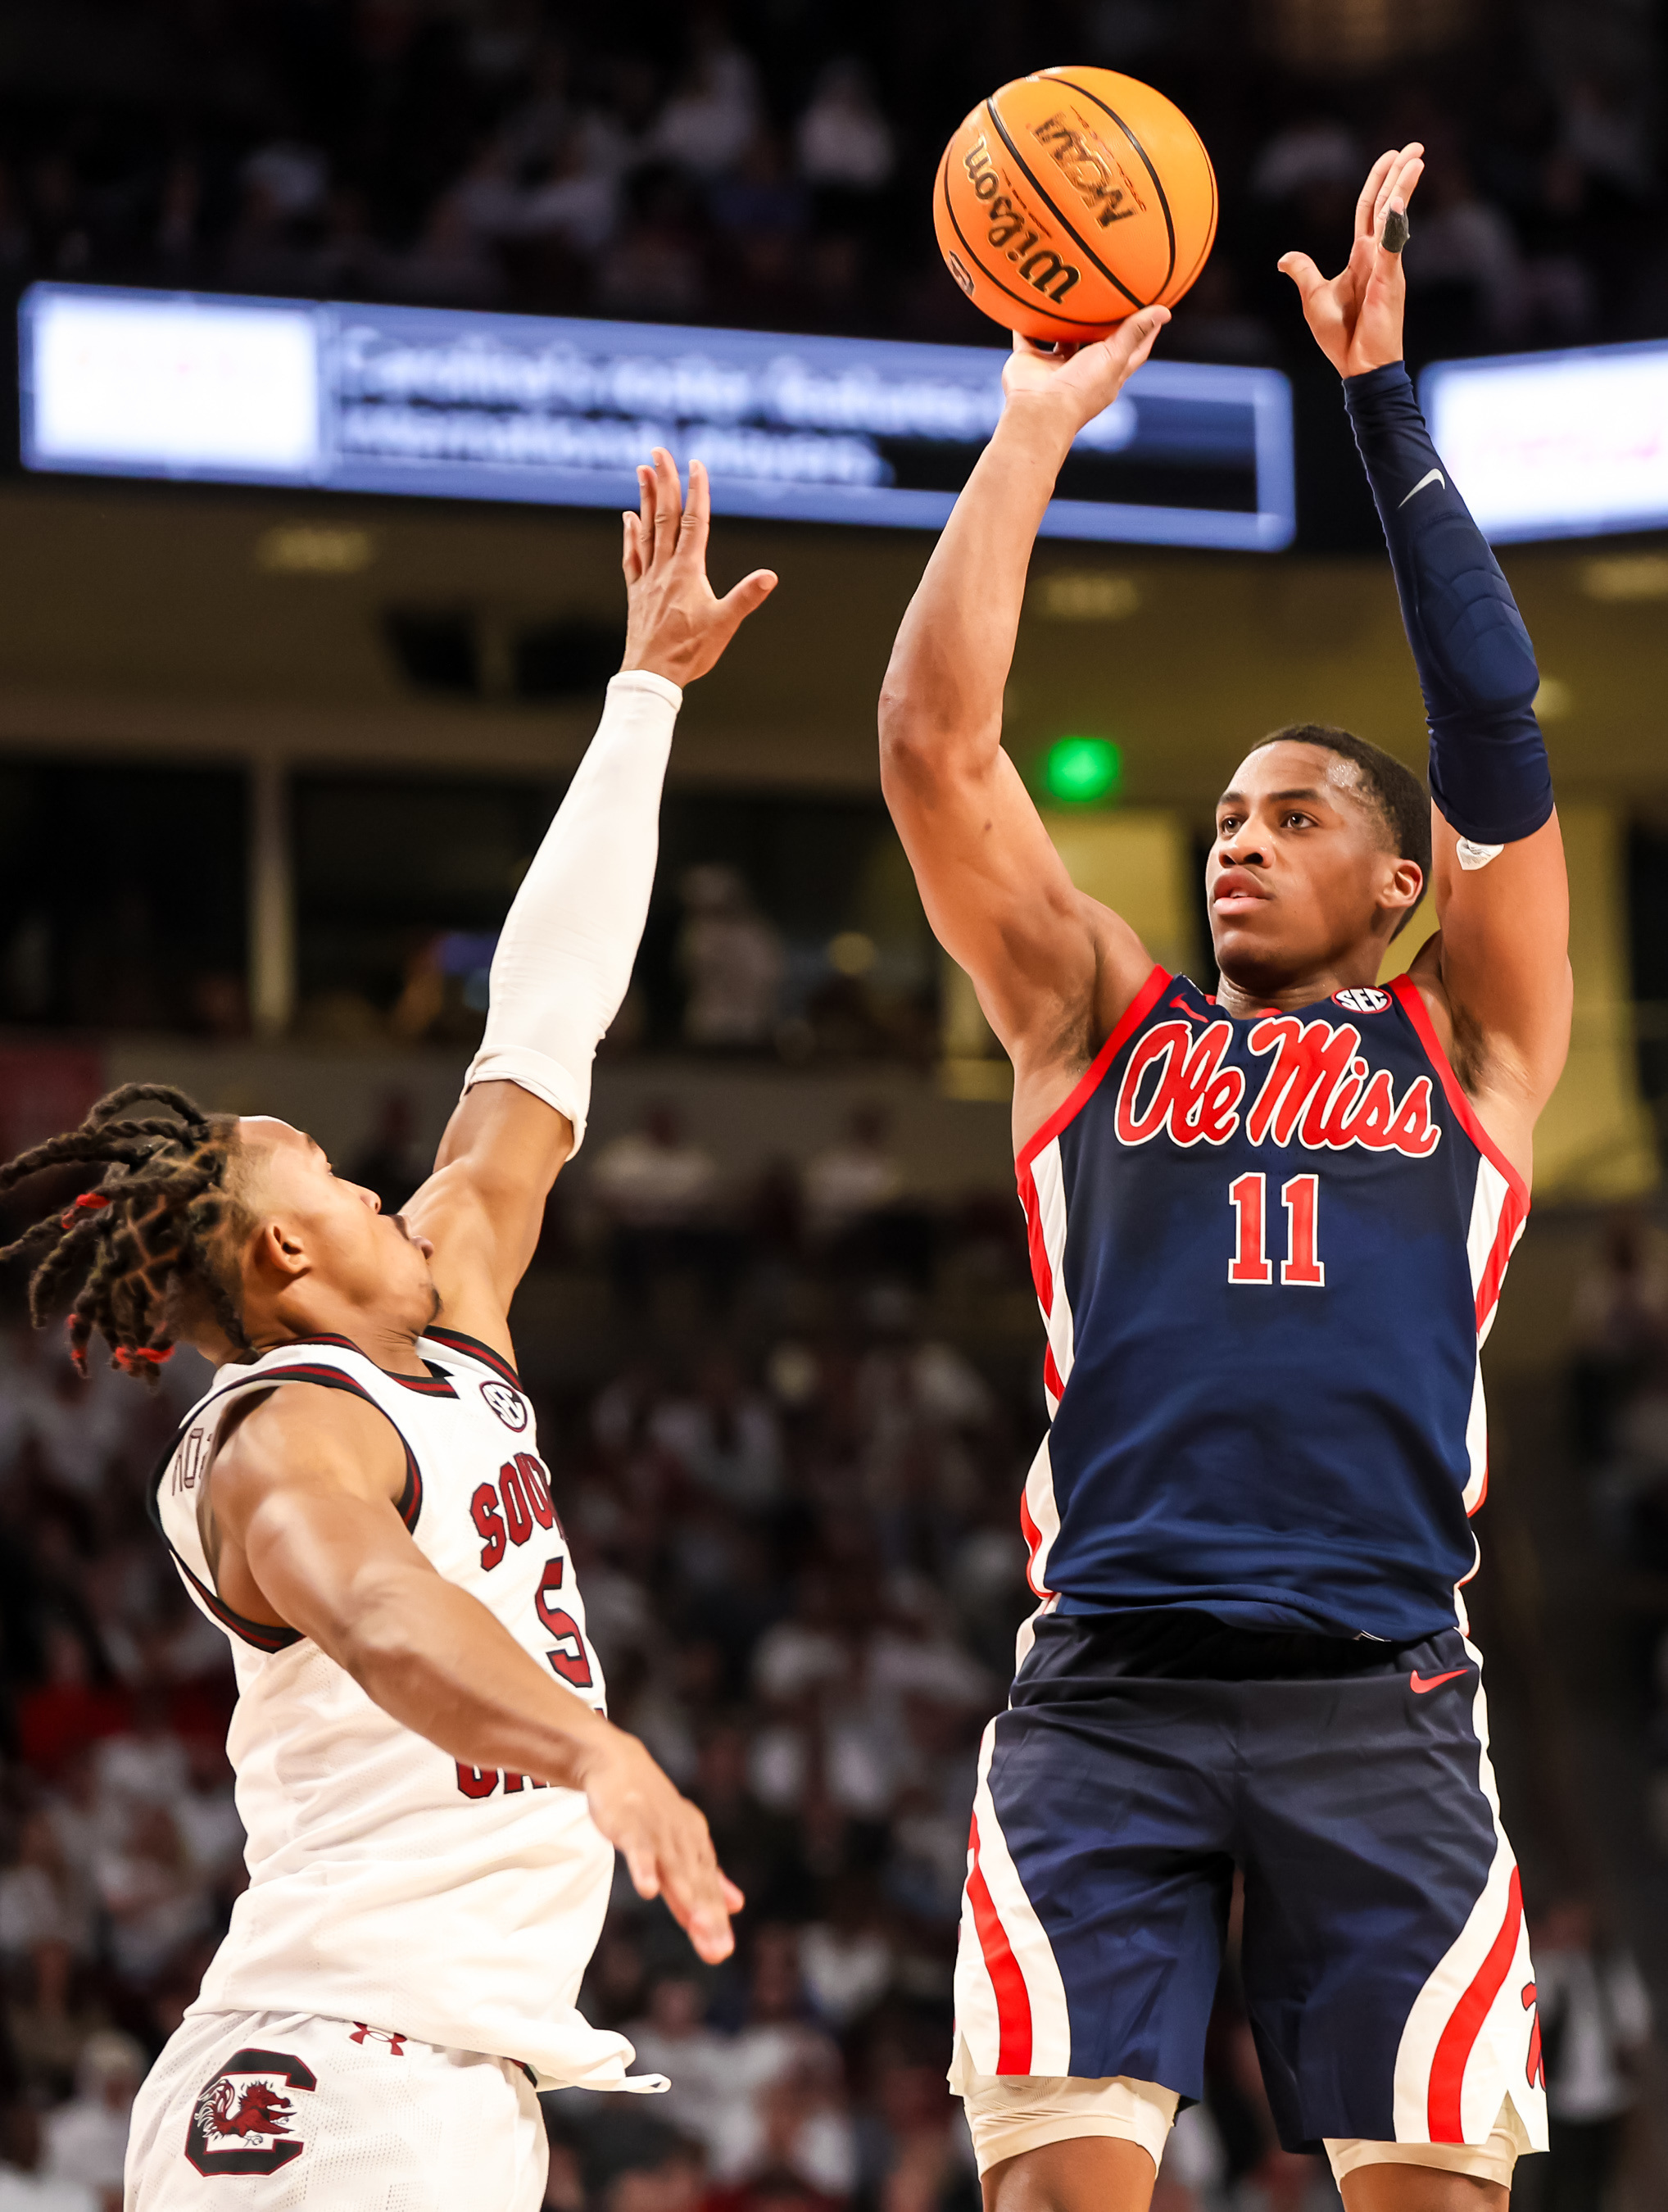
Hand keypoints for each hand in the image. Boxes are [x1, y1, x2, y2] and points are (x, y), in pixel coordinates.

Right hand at [579, 1726, 743, 1963]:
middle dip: (708, 1916)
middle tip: (720, 1951)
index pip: (707, 1887)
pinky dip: (643, 1867)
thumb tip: (737, 1906)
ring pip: (673, 1868)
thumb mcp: (684, 1841)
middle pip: (696, 1883)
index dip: (715, 1919)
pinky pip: (637, 1847)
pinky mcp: (629, 1823)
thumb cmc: (652, 1808)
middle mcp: (681, 1839)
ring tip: (699, 1928)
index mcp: (694, 1845)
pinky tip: (648, 1890)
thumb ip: (707, 1876)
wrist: (618, 1763)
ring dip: (686, 1898)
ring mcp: (656, 1830)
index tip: (722, 1951)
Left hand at [620, 448, 775, 686]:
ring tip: (642, 471)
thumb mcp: (724, 625)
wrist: (651, 675)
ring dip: (645, 498)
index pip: (694, 521)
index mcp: (688, 571)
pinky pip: (632, 555)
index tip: (696, 464)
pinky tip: (628, 517)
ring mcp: (648, 578)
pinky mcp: (637, 592)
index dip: (696, 491)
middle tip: (660, 451)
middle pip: (665, 515)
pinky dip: (631, 533)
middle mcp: (665, 568)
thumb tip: (770, 576)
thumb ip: (746, 597)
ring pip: (646, 529)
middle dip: (664, 481)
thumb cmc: (689, 652)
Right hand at [999, 306, 1169, 440]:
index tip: (1154, 308)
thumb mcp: (1115, 356)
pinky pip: (1027, 336)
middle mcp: (1082, 370)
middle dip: (1102, 321)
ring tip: (1069, 292)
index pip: (1132, 349)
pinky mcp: (1031, 362)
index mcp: (1108, 373)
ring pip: (1062, 337)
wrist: (1039, 409)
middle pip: (1096, 341)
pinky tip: (1028, 301)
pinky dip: (1025, 322)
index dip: (1144, 331)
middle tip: (1108, 293)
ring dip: (1064, 320)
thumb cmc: (1082, 388)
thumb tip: (1165, 312)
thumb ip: (1135, 331)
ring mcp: (1055, 366)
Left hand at [1279, 143, 1424, 377]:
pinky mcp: (1388, 281)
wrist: (1359, 367)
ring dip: (1403, 187)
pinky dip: (1393, 225)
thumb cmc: (1341, 337)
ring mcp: (1386, 266)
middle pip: (1386, 205)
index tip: (1391, 157)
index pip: (1369, 210)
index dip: (1378, 182)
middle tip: (1416, 145)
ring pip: (1393, 218)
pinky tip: (1397, 203)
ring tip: (1416, 159)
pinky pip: (1391, 247)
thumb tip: (1286, 257)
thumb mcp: (1314, 299)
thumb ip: (1304, 272)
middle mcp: (1377, 256)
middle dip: (1399, 174)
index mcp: (1361, 257)